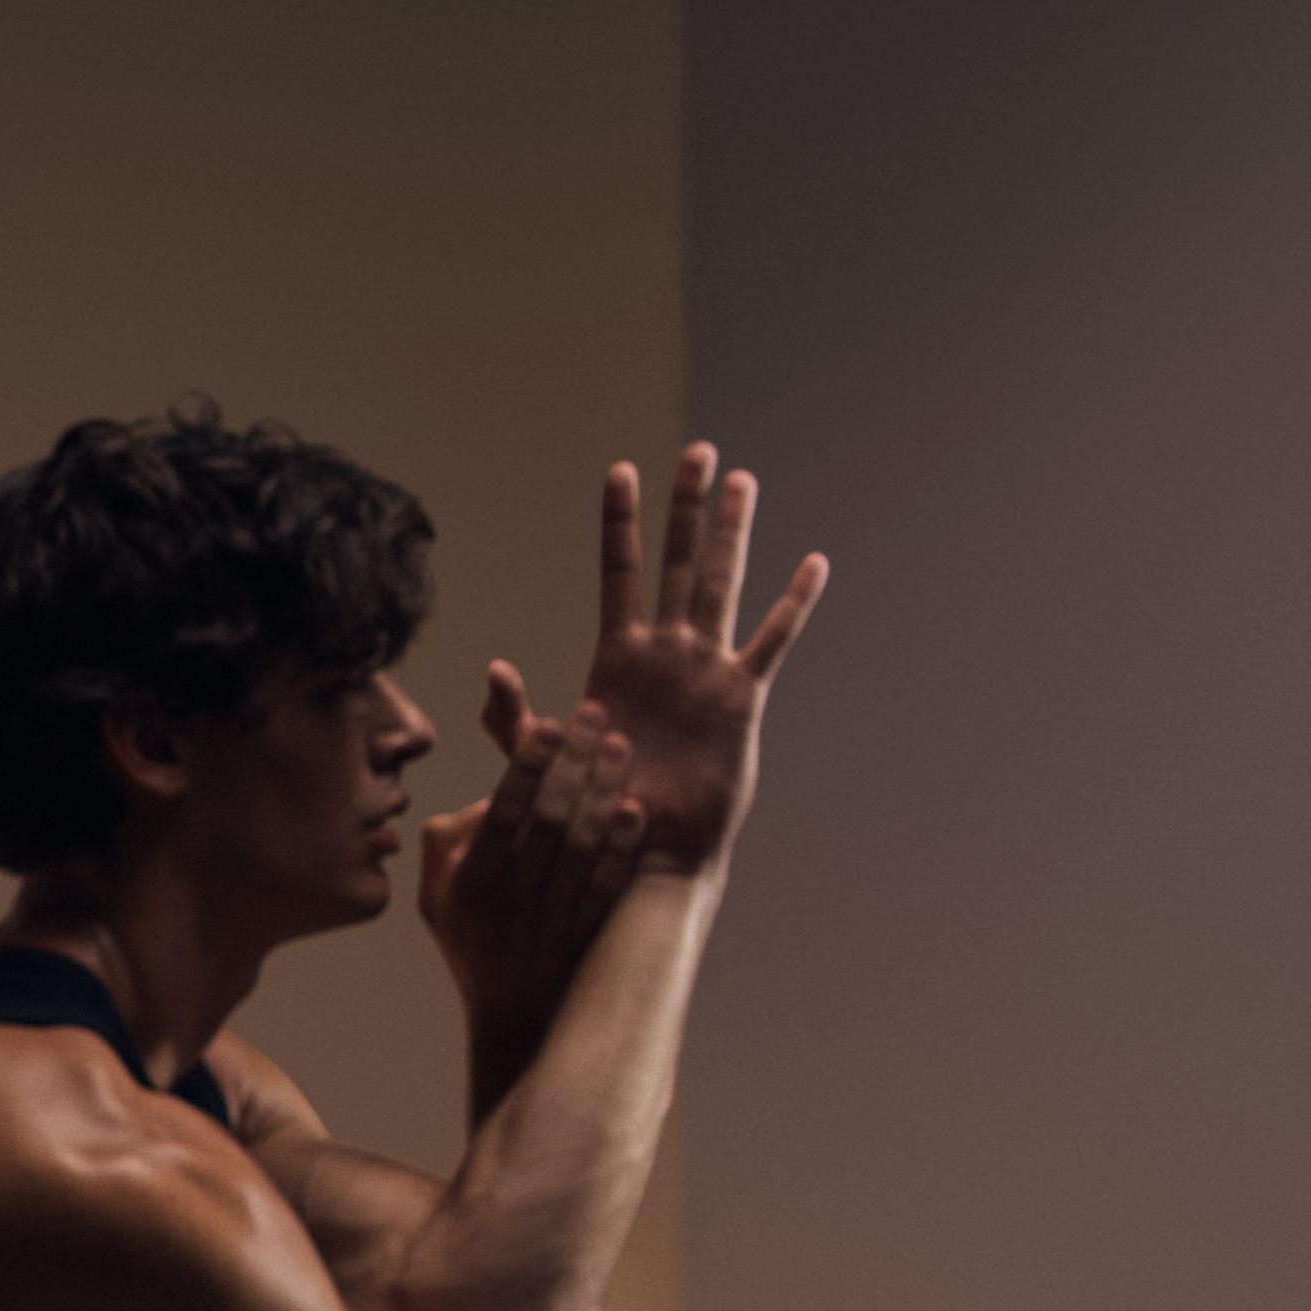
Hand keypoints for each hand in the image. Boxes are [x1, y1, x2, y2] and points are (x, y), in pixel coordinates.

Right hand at [416, 697, 645, 1061]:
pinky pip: (607, 884)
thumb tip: (484, 798)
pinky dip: (622, 845)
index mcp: (470, 884)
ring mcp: (551, 920)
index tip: (549, 723)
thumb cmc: (473, 942)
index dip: (528, 764)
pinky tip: (636, 808)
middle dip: (572, 760)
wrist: (516, 1019)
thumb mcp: (435, 898)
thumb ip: (445, 842)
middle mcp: (510, 901)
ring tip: (619, 746)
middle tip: (593, 714)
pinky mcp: (585, 935)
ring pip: (582, 845)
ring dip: (602, 790)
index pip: (503, 811)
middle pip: (548, 818)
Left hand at [552, 437, 827, 872]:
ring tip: (743, 480)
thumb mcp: (543, 763)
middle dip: (687, 507)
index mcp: (619, 659)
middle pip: (678, 562)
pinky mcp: (741, 699)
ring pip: (723, 584)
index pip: (619, 573)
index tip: (620, 470)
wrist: (645, 857)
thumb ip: (515, 719)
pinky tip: (814, 564)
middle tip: (699, 453)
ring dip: (733, 532)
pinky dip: (794, 602)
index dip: (619, 523)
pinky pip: (772, 640)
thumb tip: (496, 668)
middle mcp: (667, 654)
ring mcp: (706, 670)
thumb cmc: (593, 815)